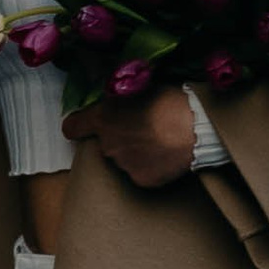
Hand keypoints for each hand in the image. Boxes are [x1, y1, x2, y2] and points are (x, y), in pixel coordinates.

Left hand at [63, 79, 197, 190]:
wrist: (195, 129)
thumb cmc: (170, 101)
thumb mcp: (139, 88)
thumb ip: (119, 97)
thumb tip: (112, 96)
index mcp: (103, 118)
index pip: (73, 127)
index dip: (78, 126)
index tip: (83, 126)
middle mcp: (108, 145)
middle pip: (105, 142)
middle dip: (119, 136)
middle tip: (144, 126)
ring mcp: (124, 165)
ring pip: (124, 158)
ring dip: (136, 151)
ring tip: (160, 140)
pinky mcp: (141, 180)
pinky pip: (141, 172)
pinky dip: (150, 166)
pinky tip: (166, 155)